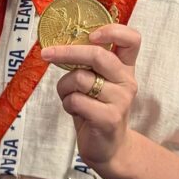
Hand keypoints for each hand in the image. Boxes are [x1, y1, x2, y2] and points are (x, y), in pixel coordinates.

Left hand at [40, 23, 139, 168]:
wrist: (108, 148)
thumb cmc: (96, 109)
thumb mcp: (96, 82)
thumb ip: (87, 64)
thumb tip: (58, 44)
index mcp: (125, 67)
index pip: (132, 39)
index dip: (113, 31)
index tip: (92, 34)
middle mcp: (127, 80)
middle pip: (98, 55)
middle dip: (67, 52)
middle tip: (47, 53)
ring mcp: (121, 100)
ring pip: (80, 78)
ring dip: (64, 87)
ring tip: (68, 96)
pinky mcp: (110, 118)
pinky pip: (76, 100)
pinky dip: (67, 103)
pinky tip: (75, 110)